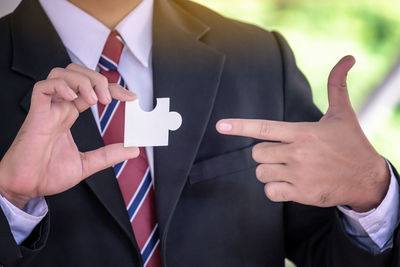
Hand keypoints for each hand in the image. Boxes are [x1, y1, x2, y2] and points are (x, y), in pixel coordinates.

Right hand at [0, 63, 138, 208]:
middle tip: (108, 99)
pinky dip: (60, 86)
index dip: (112, 88)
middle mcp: (59, 108)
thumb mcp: (87, 164)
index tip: (130, 97)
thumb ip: (109, 155)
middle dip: (97, 79)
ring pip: (60, 74)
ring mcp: (47, 110)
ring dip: (82, 81)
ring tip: (94, 100)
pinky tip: (73, 98)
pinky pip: (43, 88)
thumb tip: (133, 150)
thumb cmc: (47, 175)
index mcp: (69, 115)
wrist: (26, 188)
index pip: (91, 90)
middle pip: (76, 74)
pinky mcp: (36, 115)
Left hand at [217, 56, 389, 211]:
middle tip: (284, 153)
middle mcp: (298, 153)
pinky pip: (270, 191)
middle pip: (257, 153)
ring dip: (270, 170)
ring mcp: (298, 175)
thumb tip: (348, 58)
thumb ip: (337, 86)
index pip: (264, 128)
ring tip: (290, 168)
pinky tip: (291, 184)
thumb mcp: (343, 114)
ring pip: (261, 172)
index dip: (240, 126)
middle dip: (265, 152)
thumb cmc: (352, 143)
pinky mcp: (300, 194)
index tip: (220, 126)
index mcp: (303, 132)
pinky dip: (275, 189)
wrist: (368, 179)